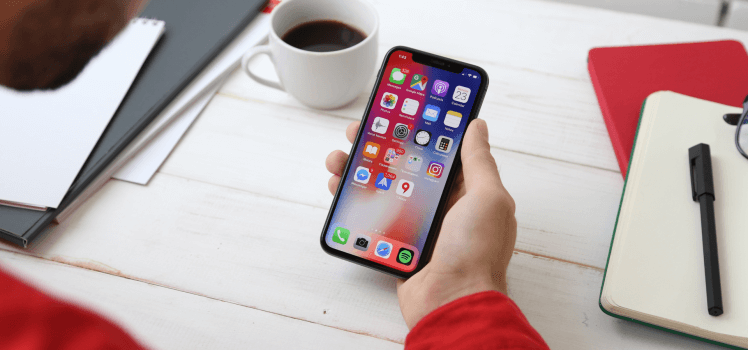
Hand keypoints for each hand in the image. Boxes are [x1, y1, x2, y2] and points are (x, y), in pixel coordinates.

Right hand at [325, 119, 516, 328]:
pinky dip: (353, 201)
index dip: (417, 129)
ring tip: (340, 160)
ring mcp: (416, 223)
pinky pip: (371, 215)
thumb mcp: (488, 198)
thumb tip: (477, 125)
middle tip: (358, 132)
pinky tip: (340, 189)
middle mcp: (441, 204)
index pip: (438, 150)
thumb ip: (479, 161)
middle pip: (403, 165)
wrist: (452, 303)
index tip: (396, 111)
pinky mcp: (395, 241)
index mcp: (465, 190)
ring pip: (382, 187)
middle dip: (379, 146)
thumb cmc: (476, 252)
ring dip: (358, 170)